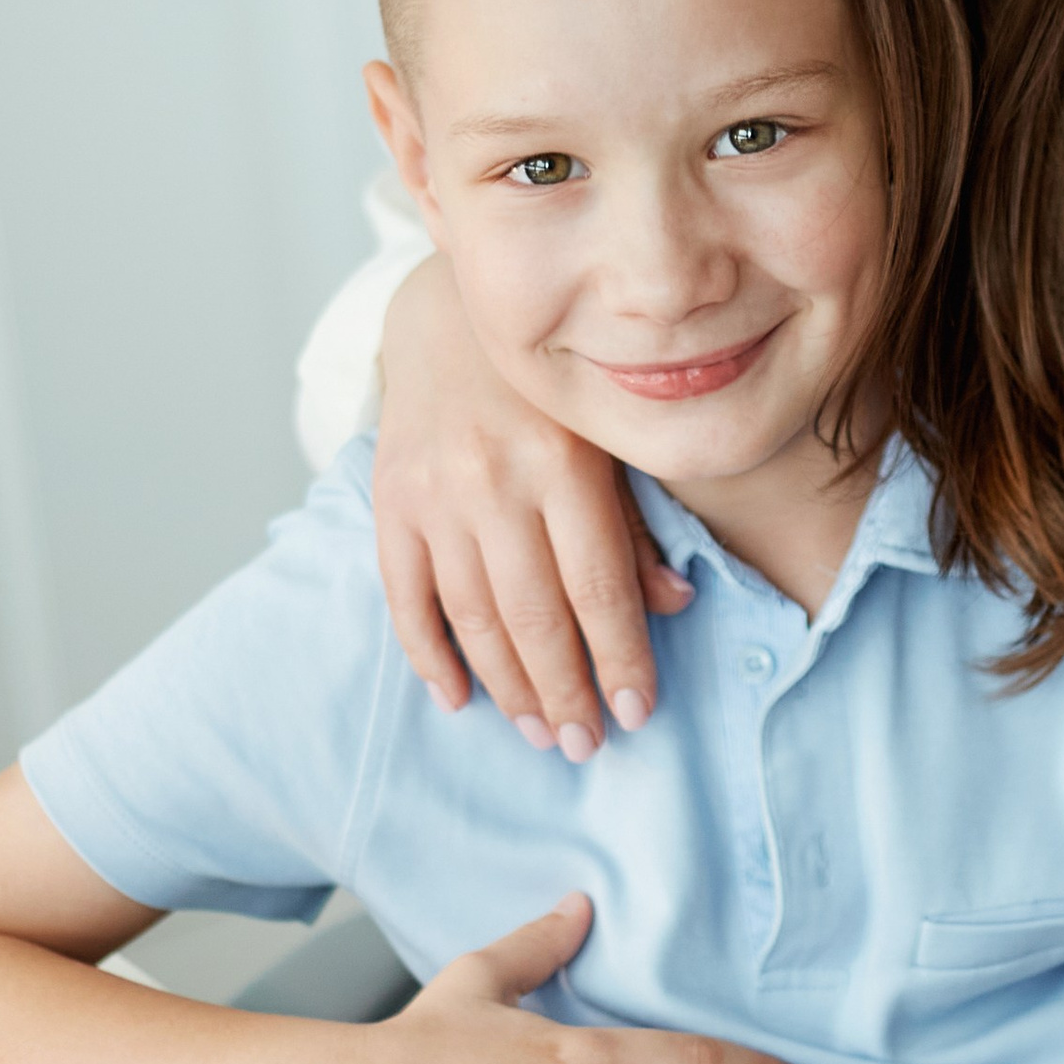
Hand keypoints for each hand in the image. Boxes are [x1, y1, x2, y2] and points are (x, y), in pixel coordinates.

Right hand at [375, 255, 692, 751]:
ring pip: (473, 616)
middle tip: (587, 745)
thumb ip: (636, 523)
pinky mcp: (390, 500)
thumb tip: (673, 604)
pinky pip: (406, 596)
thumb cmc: (547, 392)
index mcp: (564, 462)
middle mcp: (497, 481)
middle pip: (535, 614)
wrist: (447, 318)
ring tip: (539, 732)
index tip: (638, 713)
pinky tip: (457, 697)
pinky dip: (429, 654)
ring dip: (508, 686)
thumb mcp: (607, 440)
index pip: (597, 586)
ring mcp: (435, 494)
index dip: (619, 658)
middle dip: (566, 691)